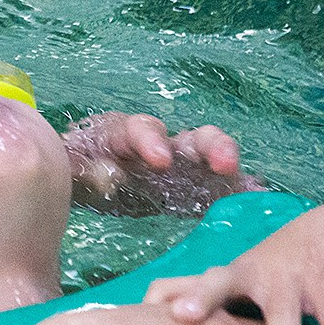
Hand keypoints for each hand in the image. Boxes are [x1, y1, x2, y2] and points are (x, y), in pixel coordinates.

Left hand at [64, 112, 252, 214]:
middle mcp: (154, 144)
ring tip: (246, 181)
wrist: (76, 180)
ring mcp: (175, 164)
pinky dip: (233, 187)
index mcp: (119, 135)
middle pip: (186, 137)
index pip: (136, 129)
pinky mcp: (186, 186)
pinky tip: (255, 194)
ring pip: (205, 155)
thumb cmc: (71, 170)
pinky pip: (213, 184)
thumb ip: (84, 172)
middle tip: (223, 163)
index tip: (159, 159)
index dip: (150, 140)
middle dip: (208, 146)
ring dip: (225, 162)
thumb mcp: (68, 169)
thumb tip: (108, 176)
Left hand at [142, 202, 323, 324]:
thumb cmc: (270, 266)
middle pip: (232, 291)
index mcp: (228, 275)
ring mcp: (290, 276)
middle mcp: (255, 273)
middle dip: (210, 303)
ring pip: (286, 312)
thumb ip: (190, 289)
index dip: (181, 296)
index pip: (195, 284)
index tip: (162, 314)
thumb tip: (141, 302)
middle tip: (187, 322)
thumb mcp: (232, 276)